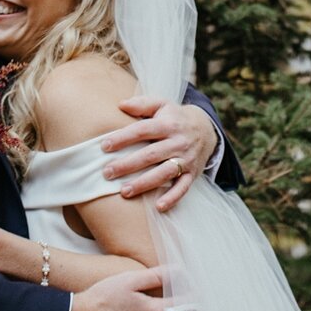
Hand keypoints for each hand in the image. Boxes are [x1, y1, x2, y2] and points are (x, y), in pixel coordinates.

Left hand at [99, 96, 217, 209]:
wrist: (206, 129)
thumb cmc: (175, 117)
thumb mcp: (162, 104)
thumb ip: (142, 104)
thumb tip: (120, 104)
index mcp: (168, 124)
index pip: (142, 130)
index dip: (123, 138)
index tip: (104, 146)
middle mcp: (178, 142)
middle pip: (151, 154)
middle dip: (128, 165)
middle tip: (107, 173)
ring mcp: (186, 159)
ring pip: (164, 173)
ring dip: (144, 183)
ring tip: (124, 191)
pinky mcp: (192, 174)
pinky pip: (183, 188)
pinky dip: (172, 198)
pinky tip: (158, 207)